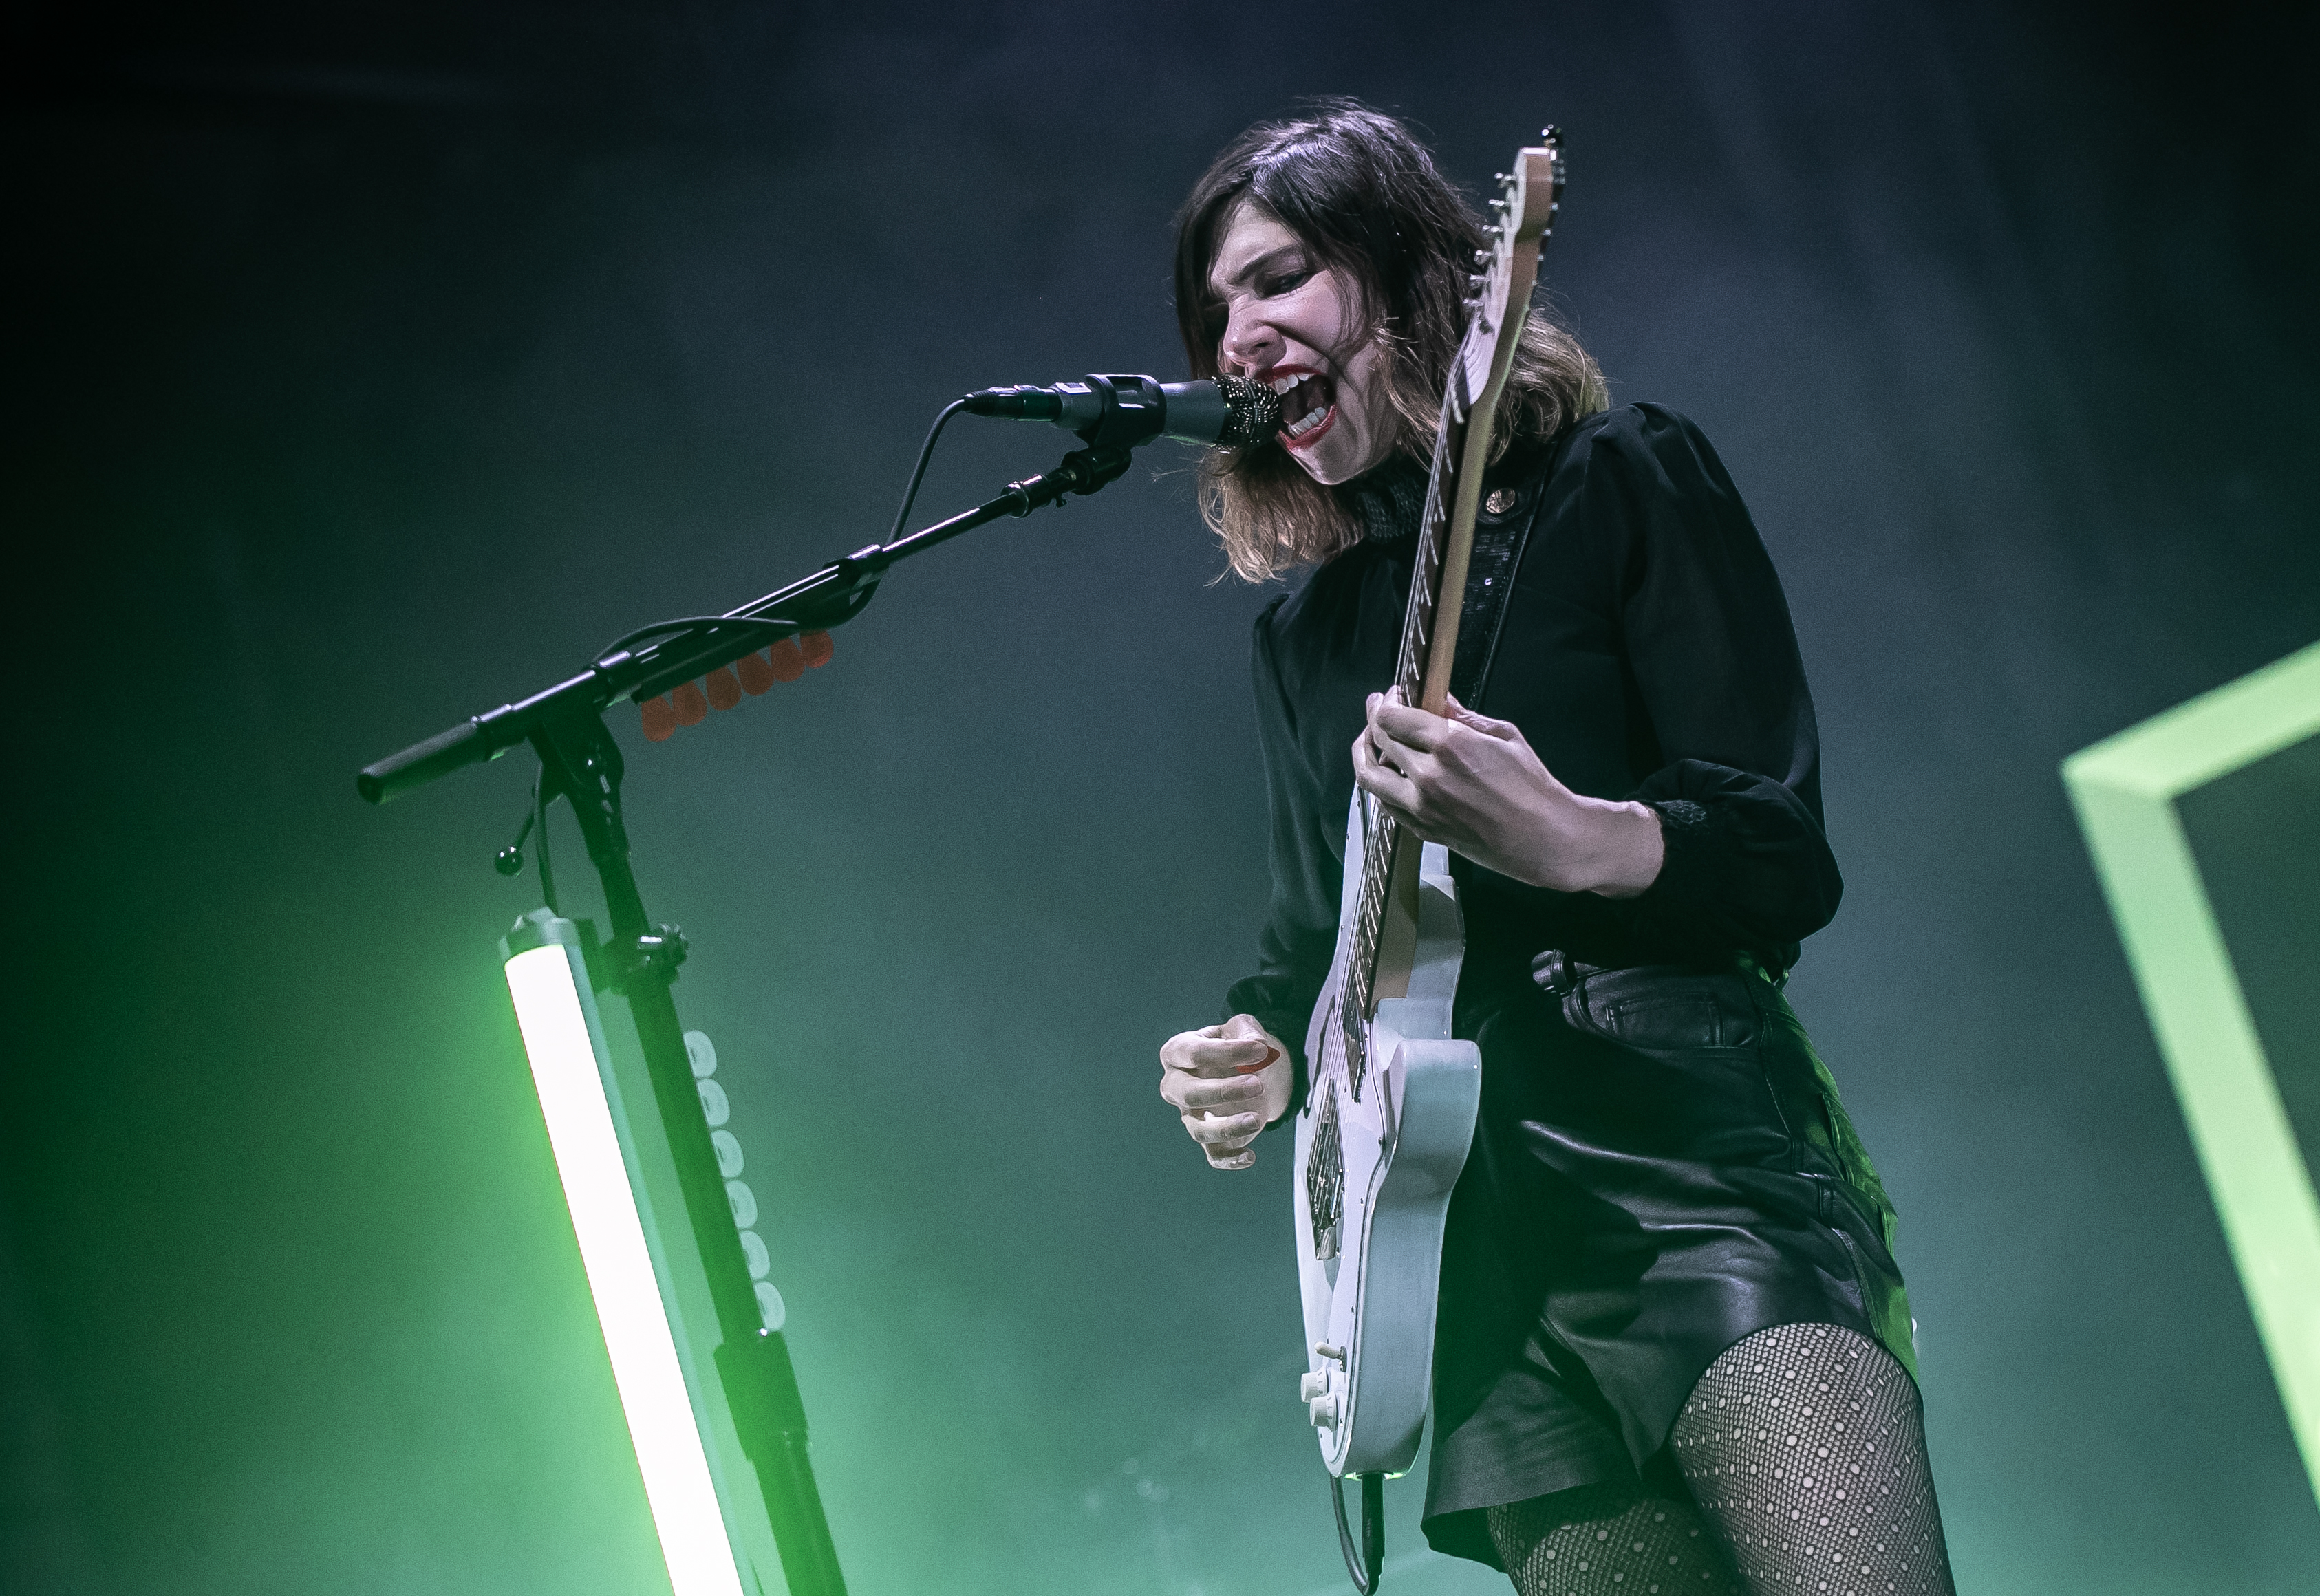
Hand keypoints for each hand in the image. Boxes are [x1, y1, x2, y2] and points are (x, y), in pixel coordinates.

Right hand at [1159, 1014, 1292, 1170]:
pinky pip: (1214, 1155)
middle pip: (1188, 1094)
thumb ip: (1247, 1030)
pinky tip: (1250, 1156)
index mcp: (1178, 1053)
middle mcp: (1177, 1086)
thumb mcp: (1242, 1027)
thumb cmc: (1238, 1044)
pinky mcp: (1210, 1138)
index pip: (1192, 1053)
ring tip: (1256, 1118)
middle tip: (1257, 1084)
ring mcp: (1191, 1115)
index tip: (1260, 1050)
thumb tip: (1257, 1045)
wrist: (1253, 1070)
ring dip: (1227, 1127)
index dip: (1226, 1052)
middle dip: (1222, 1091)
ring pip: (1199, 1130)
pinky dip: (1230, 1159)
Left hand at [1352, 690, 1664, 896]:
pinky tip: (1388, 774)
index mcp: (1450, 745)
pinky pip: (1386, 803)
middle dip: (1374, 718)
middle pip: (1379, 740)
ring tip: (1367, 741)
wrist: (1543, 839)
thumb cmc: (1531, 785)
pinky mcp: (1422, 830)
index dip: (1387, 702)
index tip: (1393, 694)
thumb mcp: (1504, 736)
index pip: (1394, 718)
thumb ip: (1463, 716)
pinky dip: (1381, 784)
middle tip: (1378, 708)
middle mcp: (1427, 775)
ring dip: (1363, 753)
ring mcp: (1421, 807)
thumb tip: (1439, 698)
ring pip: (1369, 775)